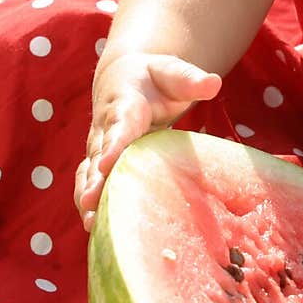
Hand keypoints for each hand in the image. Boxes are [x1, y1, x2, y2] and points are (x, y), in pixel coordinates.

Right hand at [75, 52, 221, 231]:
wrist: (124, 80)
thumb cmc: (155, 78)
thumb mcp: (174, 72)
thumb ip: (191, 79)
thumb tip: (214, 83)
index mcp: (125, 104)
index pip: (120, 126)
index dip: (113, 145)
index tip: (106, 164)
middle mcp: (106, 128)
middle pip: (99, 155)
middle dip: (95, 180)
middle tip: (91, 202)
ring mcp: (100, 147)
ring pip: (89, 173)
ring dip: (89, 196)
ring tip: (91, 224)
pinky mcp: (100, 162)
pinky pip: (90, 183)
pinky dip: (91, 203)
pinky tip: (95, 229)